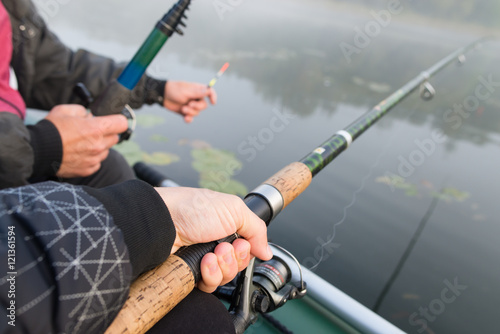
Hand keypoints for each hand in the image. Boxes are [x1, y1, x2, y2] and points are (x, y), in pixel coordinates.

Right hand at [45, 105, 127, 177]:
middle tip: (92, 131)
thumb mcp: (66, 110)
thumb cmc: (51, 129)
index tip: (112, 121)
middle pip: (115, 138)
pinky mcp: (88, 169)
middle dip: (107, 133)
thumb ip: (83, 111)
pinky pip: (97, 162)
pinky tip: (79, 154)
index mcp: (96, 128)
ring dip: (100, 146)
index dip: (117, 120)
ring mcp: (94, 159)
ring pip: (106, 151)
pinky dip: (92, 158)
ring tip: (83, 144)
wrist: (38, 150)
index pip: (122, 123)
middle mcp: (99, 145)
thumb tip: (91, 116)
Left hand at [155, 187, 271, 292]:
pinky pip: (210, 285)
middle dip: (234, 258)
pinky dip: (210, 276)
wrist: (163, 221)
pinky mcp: (191, 272)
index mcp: (227, 227)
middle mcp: (216, 243)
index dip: (247, 250)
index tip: (241, 243)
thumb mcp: (235, 209)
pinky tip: (203, 263)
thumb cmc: (193, 208)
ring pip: (226, 277)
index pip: (247, 249)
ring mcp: (203, 259)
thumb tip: (266, 251)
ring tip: (210, 254)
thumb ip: (257, 230)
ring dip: (222, 266)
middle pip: (238, 265)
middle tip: (223, 247)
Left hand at [163, 81, 216, 122]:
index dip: (213, 97)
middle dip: (198, 107)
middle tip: (189, 105)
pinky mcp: (185, 112)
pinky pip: (191, 118)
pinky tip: (185, 119)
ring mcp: (191, 105)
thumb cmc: (174, 90)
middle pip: (204, 106)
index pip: (210, 92)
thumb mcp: (186, 91)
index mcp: (198, 90)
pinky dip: (189, 119)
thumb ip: (197, 92)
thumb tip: (209, 90)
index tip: (213, 103)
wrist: (162, 96)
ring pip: (197, 113)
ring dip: (191, 112)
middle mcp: (196, 98)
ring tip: (183, 109)